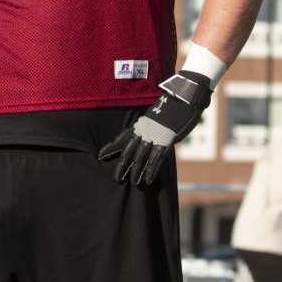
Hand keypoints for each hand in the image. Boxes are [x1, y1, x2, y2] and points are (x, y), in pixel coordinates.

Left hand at [98, 71, 211, 186]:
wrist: (181, 99)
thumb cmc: (170, 107)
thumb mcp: (154, 116)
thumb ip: (149, 127)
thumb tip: (146, 135)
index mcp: (140, 125)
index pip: (122, 139)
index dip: (111, 148)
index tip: (100, 156)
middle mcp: (144, 132)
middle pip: (129, 152)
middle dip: (122, 166)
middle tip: (116, 178)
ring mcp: (154, 137)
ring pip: (141, 158)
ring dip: (136, 171)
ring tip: (133, 182)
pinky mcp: (165, 142)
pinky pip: (156, 159)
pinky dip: (152, 171)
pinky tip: (148, 180)